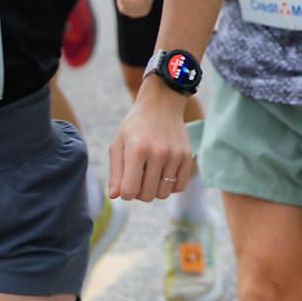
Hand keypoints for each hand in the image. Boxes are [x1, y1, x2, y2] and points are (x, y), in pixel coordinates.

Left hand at [107, 84, 196, 201]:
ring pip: (164, 194)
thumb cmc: (135, 126)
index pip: (129, 191)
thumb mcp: (118, 144)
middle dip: (139, 193)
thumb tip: (114, 196)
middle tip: (138, 178)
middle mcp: (158, 153)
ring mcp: (175, 155)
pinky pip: (180, 186)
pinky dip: (171, 185)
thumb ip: (115, 172)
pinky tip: (164, 173)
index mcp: (137, 150)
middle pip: (147, 196)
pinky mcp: (187, 156)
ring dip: (155, 189)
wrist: (161, 104)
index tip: (126, 183)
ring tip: (151, 175)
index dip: (125, 193)